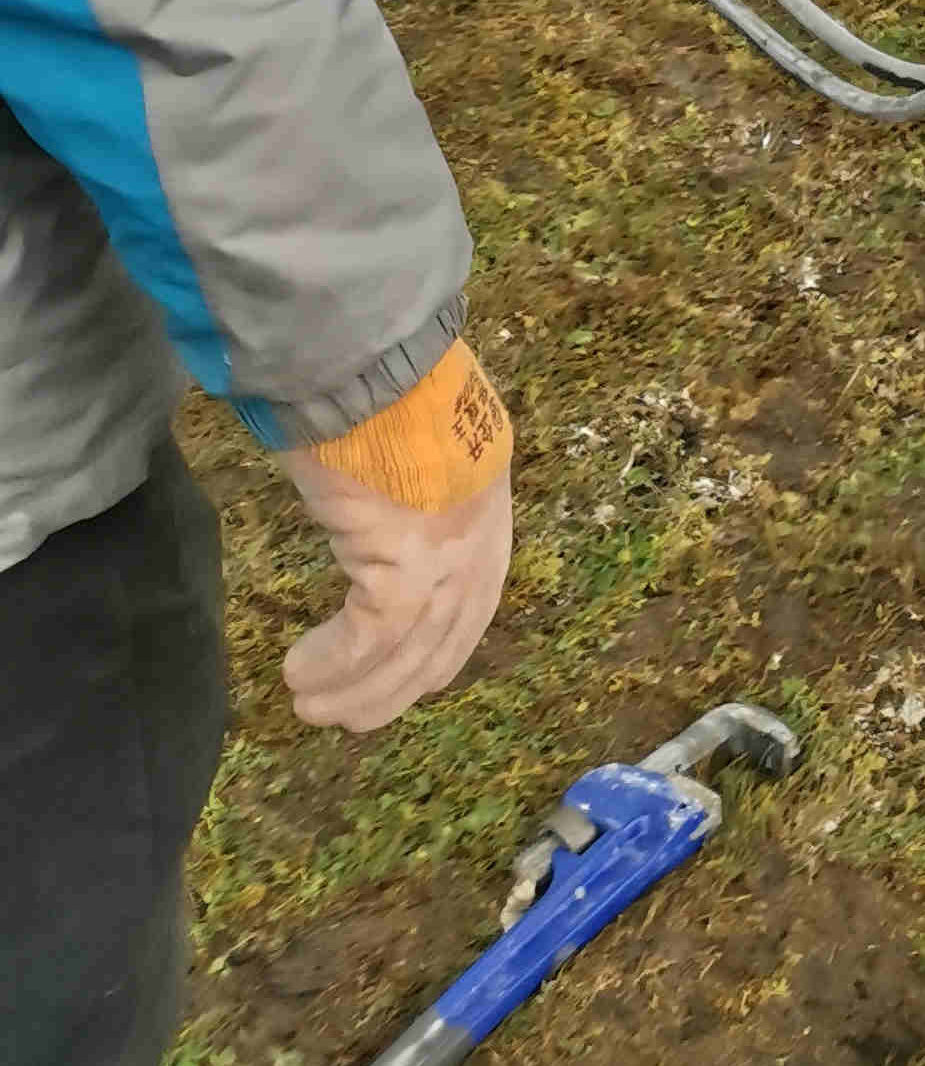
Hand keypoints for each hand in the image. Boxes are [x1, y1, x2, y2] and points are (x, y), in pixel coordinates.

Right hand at [278, 336, 513, 730]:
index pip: (477, 594)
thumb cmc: (380, 375)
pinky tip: (297, 673)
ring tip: (311, 705)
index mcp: (487, 495)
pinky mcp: (407, 566)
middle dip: (400, 683)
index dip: (442, 641)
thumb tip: (382, 490)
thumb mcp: (414, 427)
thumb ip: (410, 472)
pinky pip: (370, 639)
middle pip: (448, 635)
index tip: (410, 674)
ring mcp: (450, 552)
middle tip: (353, 713)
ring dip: (356, 689)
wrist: (373, 351)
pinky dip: (333, 665)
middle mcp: (482, 530)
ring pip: (408, 650)